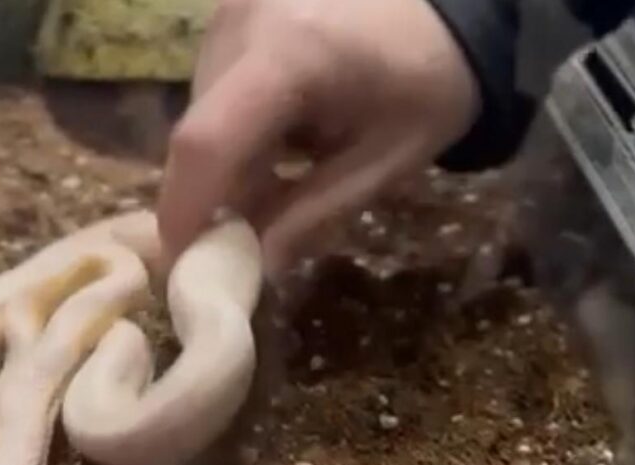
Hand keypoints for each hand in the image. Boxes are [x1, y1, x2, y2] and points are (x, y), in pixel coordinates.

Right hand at [155, 0, 480, 279]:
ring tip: (282, 175)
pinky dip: (236, 126)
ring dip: (227, 159)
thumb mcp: (385, 161)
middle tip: (243, 237)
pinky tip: (283, 133)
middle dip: (211, 193)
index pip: (208, 141)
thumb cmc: (431, 83)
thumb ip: (312, 213)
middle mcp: (245, 22)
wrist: (453, 8)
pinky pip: (214, 86)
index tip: (181, 262)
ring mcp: (232, 8)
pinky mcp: (231, 8)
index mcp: (294, 55)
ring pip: (202, 111)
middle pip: (199, 131)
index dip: (182, 209)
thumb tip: (257, 269)